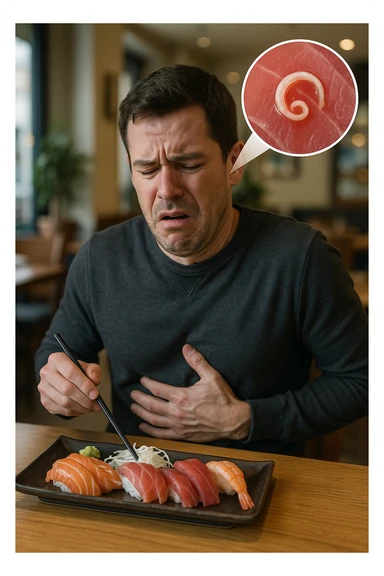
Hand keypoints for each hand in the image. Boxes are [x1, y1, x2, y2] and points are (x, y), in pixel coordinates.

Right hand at [38, 352, 101, 416]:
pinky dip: (75, 412)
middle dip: (84, 399)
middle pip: (67, 389)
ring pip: (64, 402)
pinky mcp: (44, 400)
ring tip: (91, 407)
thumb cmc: (76, 371)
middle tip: (96, 404)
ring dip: (81, 407)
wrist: (63, 376)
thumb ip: (94, 371)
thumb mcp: (87, 366)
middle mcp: (47, 372)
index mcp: (57, 359)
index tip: (95, 394)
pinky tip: (82, 409)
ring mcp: (43, 387)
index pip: (71, 373)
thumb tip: (95, 380)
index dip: (85, 385)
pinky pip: (61, 410)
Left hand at [130, 344, 250, 442]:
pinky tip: (143, 427)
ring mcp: (178, 426)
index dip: (147, 384)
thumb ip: (197, 362)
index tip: (142, 380)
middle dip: (139, 398)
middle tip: (132, 394)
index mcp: (182, 397)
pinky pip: (161, 434)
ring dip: (141, 413)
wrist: (233, 421)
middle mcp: (176, 412)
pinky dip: (150, 431)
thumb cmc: (223, 399)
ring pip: (153, 420)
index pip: (158, 389)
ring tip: (134, 408)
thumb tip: (187, 348)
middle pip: (151, 405)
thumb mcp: (212, 377)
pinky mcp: (182, 435)